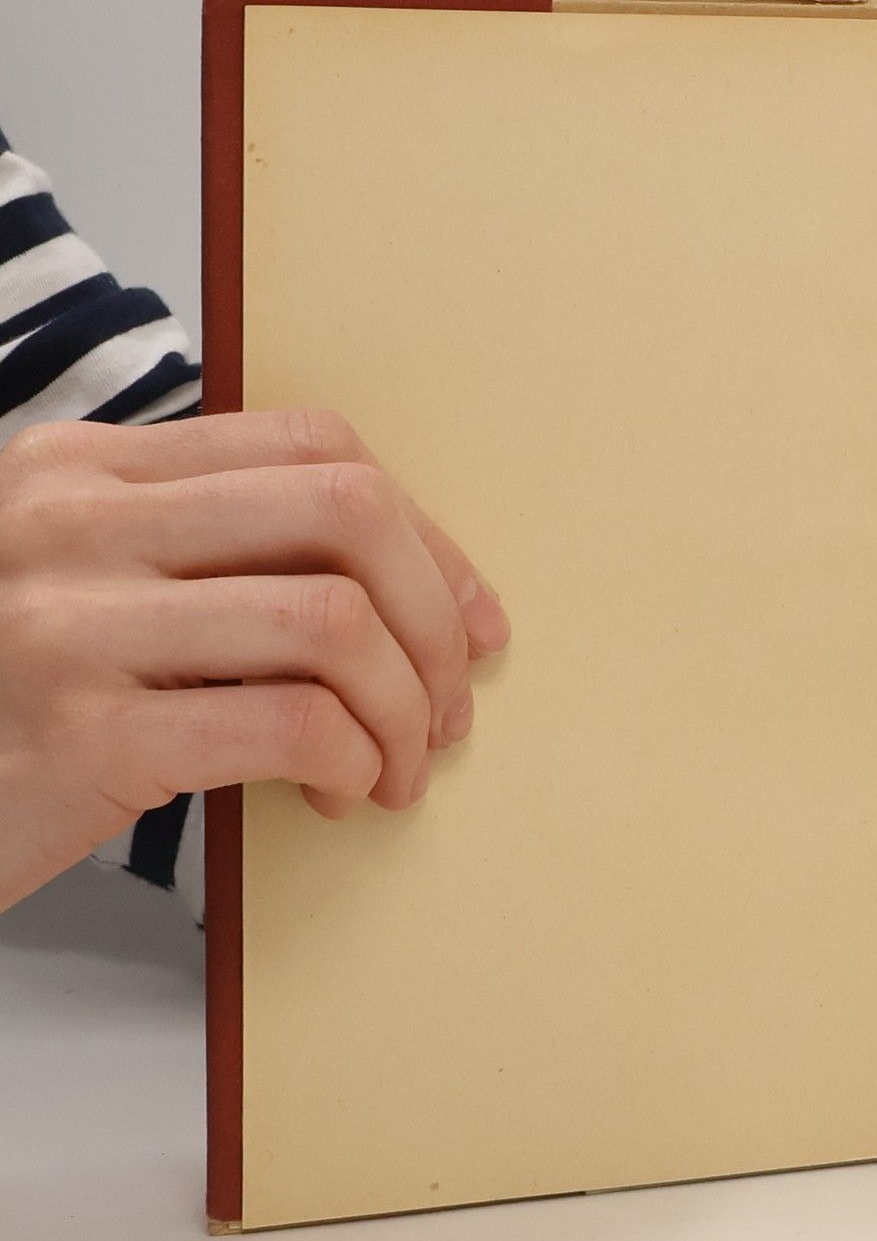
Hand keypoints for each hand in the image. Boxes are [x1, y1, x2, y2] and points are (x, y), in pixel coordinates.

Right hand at [0, 410, 509, 909]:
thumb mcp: (98, 589)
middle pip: (345, 513)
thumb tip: (431, 585)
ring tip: (397, 768)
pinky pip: (293, 724)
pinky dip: (354, 762)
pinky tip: (342, 793)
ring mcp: (69, 622)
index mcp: (86, 466)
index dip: (426, 535)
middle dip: (434, 617)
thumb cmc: (21, 706)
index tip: (468, 620)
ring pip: (335, 621)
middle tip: (448, 704)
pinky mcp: (83, 734)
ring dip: (404, 709)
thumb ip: (217, 554)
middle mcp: (71, 520)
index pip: (316, 448)